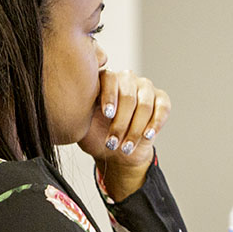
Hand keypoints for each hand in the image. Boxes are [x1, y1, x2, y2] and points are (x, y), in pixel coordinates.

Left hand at [78, 69, 170, 200]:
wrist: (116, 152)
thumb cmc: (96, 136)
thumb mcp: (81, 124)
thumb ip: (78, 111)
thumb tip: (69, 103)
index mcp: (104, 80)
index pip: (109, 79)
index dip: (109, 96)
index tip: (107, 115)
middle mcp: (126, 79)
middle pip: (128, 95)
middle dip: (121, 123)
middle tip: (113, 143)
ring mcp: (145, 88)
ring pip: (145, 105)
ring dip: (135, 129)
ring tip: (126, 147)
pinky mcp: (161, 99)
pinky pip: (163, 107)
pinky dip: (156, 123)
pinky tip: (147, 136)